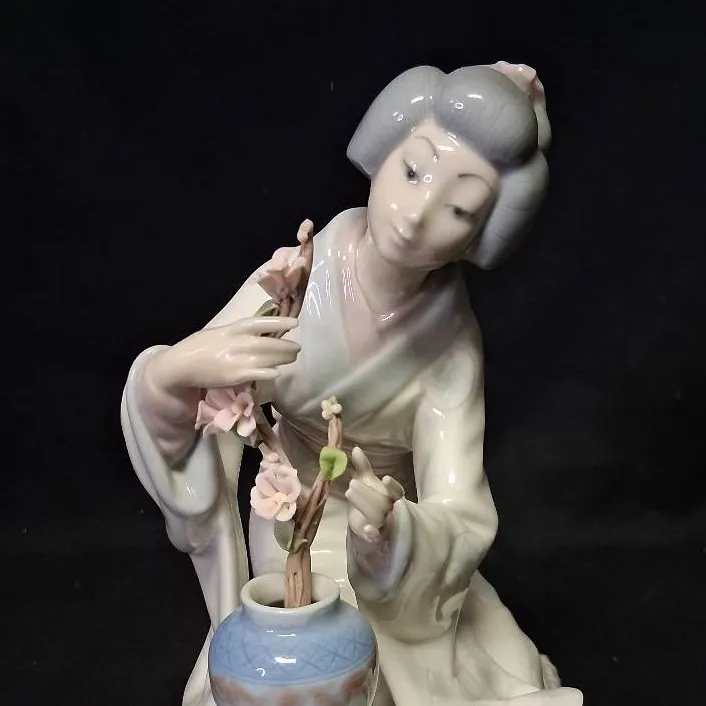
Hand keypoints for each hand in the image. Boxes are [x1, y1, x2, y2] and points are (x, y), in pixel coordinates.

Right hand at [147, 316, 300, 391]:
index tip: (295, 323)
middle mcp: (236, 342)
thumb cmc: (201, 348)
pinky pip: (257, 373)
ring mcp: (236, 359)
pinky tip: (277, 372)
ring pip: (267, 358)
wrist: (181, 365)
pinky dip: (270, 372)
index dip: (279, 322)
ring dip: (282, 358)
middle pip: (268, 343)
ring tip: (292, 358)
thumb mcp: (219, 333)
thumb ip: (238, 334)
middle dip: (285, 346)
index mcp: (231, 328)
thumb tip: (262, 334)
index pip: (260, 322)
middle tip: (297, 348)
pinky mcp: (234, 376)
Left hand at [345, 446, 404, 542]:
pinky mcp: (375, 536)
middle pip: (383, 502)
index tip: (384, 479)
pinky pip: (377, 536)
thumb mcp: (365, 481)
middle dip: (367, 493)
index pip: (397, 491)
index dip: (392, 486)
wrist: (365, 523)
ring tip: (349, 492)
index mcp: (393, 496)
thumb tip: (356, 449)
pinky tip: (366, 528)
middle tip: (352, 484)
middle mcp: (391, 510)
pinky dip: (373, 533)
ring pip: (378, 516)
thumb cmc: (368, 498)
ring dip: (364, 504)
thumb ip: (362, 466)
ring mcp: (384, 524)